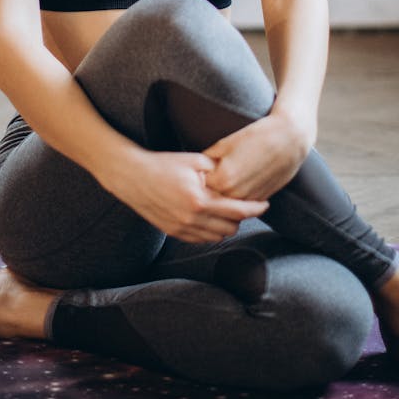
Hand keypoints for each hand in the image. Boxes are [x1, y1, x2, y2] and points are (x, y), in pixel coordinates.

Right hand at [111, 149, 268, 242]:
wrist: (132, 177)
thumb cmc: (164, 164)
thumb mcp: (194, 160)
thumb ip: (217, 169)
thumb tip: (237, 174)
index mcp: (200, 200)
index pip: (237, 211)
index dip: (255, 208)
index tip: (265, 204)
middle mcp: (192, 218)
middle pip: (230, 228)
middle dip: (241, 218)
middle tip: (245, 204)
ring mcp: (182, 228)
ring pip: (217, 236)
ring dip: (226, 226)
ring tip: (228, 211)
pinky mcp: (173, 232)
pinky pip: (201, 239)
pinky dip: (211, 231)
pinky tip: (211, 217)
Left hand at [202, 112, 309, 201]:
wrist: (289, 140)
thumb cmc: (257, 136)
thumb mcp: (226, 143)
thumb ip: (208, 159)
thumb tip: (197, 169)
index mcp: (223, 179)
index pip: (200, 187)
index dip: (198, 178)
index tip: (196, 173)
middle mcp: (235, 194)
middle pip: (212, 199)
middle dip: (208, 190)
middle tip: (207, 177)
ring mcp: (249, 199)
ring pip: (228, 205)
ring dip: (223, 196)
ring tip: (223, 179)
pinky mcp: (261, 199)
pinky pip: (242, 204)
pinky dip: (238, 197)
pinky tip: (238, 183)